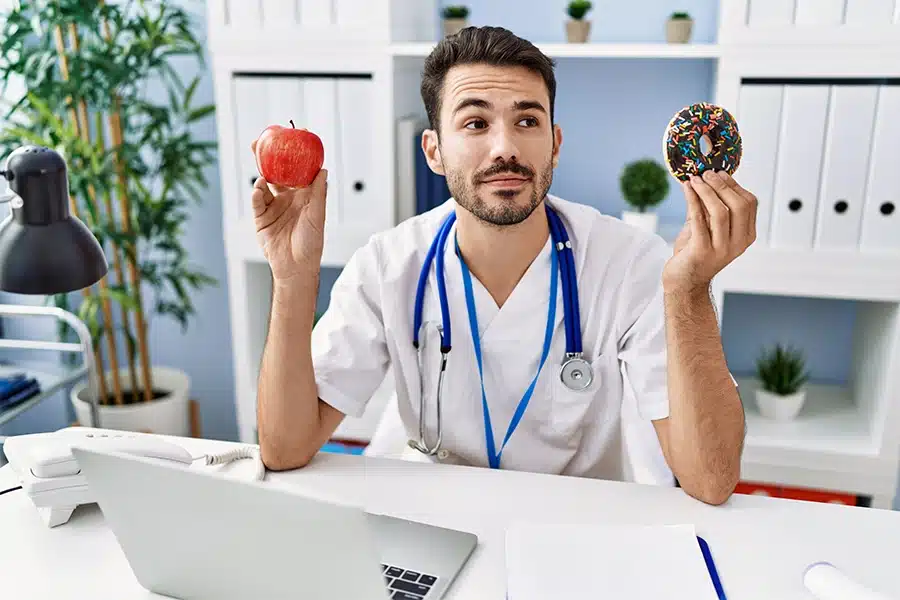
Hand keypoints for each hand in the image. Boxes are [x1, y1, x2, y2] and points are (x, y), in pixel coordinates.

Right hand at [250, 139, 327, 282]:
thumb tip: (323, 169)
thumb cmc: (312, 244)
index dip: (294, 153)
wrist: (296, 268)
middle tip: (260, 142)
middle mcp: (288, 197)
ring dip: (261, 174)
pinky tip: (259, 189)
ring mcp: (273, 206)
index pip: (297, 169)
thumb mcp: (317, 216)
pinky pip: (257, 201)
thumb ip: (319, 193)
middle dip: (267, 157)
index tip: (291, 135)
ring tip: (262, 170)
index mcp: (304, 195)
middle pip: (276, 172)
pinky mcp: (261, 218)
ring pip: (264, 184)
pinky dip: (256, 193)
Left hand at [663, 169, 756, 294]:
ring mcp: (721, 249)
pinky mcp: (702, 252)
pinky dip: (693, 200)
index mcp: (745, 236)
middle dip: (721, 185)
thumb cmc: (695, 253)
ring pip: (720, 212)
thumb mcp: (707, 226)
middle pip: (738, 205)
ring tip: (695, 179)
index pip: (749, 204)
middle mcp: (738, 243)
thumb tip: (706, 178)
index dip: (734, 185)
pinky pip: (699, 220)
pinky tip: (687, 189)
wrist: (684, 281)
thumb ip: (709, 206)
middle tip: (705, 173)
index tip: (719, 173)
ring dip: (706, 191)